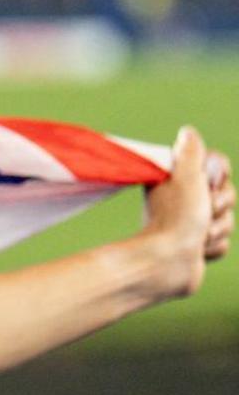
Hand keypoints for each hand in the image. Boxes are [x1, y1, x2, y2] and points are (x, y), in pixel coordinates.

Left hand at [140, 126, 233, 297]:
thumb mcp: (187, 176)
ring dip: (216, 229)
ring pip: (227, 221)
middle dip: (221, 206)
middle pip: (228, 195)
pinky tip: (197, 251)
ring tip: (197, 236)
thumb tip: (187, 132)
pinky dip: (212, 248)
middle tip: (203, 212)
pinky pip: (222, 244)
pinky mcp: (195, 248)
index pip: (217, 168)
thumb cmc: (177, 216)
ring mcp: (189, 225)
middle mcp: (182, 201)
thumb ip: (190, 153)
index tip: (208, 184)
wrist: (167, 262)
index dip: (219, 176)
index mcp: (177, 180)